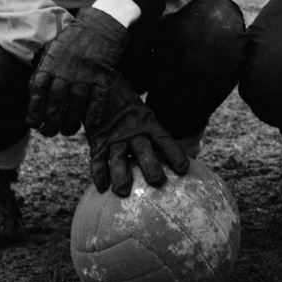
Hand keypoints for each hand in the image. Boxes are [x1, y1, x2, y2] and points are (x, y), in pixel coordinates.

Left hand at [26, 6, 129, 136]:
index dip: (34, 111)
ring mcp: (86, 72)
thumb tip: (32, 92)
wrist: (102, 23)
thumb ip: (42, 70)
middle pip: (56, 102)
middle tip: (49, 132)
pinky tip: (90, 123)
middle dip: (51, 122)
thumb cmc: (74, 39)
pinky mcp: (104, 73)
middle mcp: (66, 69)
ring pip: (76, 104)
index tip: (33, 124)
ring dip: (71, 122)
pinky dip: (94, 112)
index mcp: (51, 63)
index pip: (37, 92)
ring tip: (68, 131)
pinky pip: (98, 97)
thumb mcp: (53, 50)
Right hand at [84, 75, 188, 195]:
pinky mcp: (97, 141)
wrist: (103, 89)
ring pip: (118, 159)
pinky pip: (97, 160)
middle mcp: (132, 131)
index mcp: (148, 123)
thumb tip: (183, 152)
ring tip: (124, 192)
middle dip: (151, 167)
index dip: (175, 154)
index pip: (164, 139)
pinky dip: (98, 174)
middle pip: (143, 150)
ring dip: (121, 176)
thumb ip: (156, 134)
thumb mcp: (146, 115)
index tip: (184, 169)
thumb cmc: (130, 110)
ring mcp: (113, 137)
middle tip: (158, 182)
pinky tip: (101, 188)